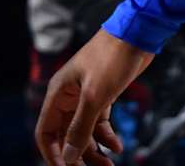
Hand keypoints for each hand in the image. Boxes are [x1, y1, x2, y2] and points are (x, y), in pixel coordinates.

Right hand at [35, 30, 150, 165]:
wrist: (138, 33)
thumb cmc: (113, 57)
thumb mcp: (95, 96)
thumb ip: (80, 128)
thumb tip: (68, 157)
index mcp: (58, 94)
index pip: (45, 132)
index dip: (52, 153)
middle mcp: (68, 97)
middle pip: (65, 135)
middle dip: (77, 155)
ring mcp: (86, 96)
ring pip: (84, 131)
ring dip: (94, 149)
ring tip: (109, 164)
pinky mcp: (103, 95)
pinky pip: (99, 123)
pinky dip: (107, 136)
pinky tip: (117, 147)